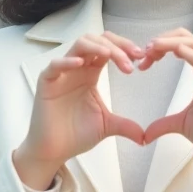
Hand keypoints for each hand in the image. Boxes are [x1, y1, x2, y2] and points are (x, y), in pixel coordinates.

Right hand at [14, 32, 145, 188]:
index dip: (125, 47)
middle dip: (117, 45)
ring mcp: (61, 73)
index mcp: (91, 72)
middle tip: (134, 57)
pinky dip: (68, 61)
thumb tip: (146, 137)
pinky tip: (82, 64)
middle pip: (97, 40)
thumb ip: (126, 125)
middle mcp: (77, 68)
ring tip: (113, 57)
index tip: (142, 57)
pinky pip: (55, 65)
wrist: (54, 151)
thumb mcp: (106, 126)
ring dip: (98, 47)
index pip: (108, 48)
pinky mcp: (47, 83)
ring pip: (79, 45)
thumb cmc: (75, 134)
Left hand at [138, 28, 192, 191]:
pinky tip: (175, 52)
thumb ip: (163, 124)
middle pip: (185, 37)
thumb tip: (144, 135)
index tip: (142, 61)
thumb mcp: (182, 125)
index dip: (160, 47)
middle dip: (162, 40)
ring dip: (169, 43)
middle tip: (143, 53)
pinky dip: (189, 54)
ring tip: (151, 50)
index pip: (181, 45)